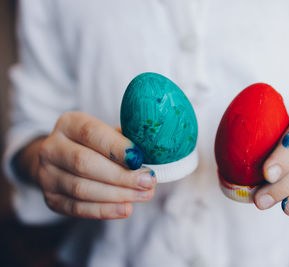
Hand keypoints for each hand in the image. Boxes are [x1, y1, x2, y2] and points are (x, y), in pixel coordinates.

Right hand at [21, 112, 155, 218]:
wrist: (60, 159)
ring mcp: (47, 174)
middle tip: (148, 181)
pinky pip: (77, 208)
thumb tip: (154, 153)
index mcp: (68, 123)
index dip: (116, 147)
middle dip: (121, 175)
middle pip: (84, 163)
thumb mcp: (107, 133)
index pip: (90, 133)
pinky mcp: (51, 198)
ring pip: (81, 188)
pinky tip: (126, 208)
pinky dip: (104, 210)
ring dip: (117, 194)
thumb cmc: (94, 144)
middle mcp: (52, 147)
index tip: (140, 158)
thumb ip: (126, 140)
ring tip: (144, 195)